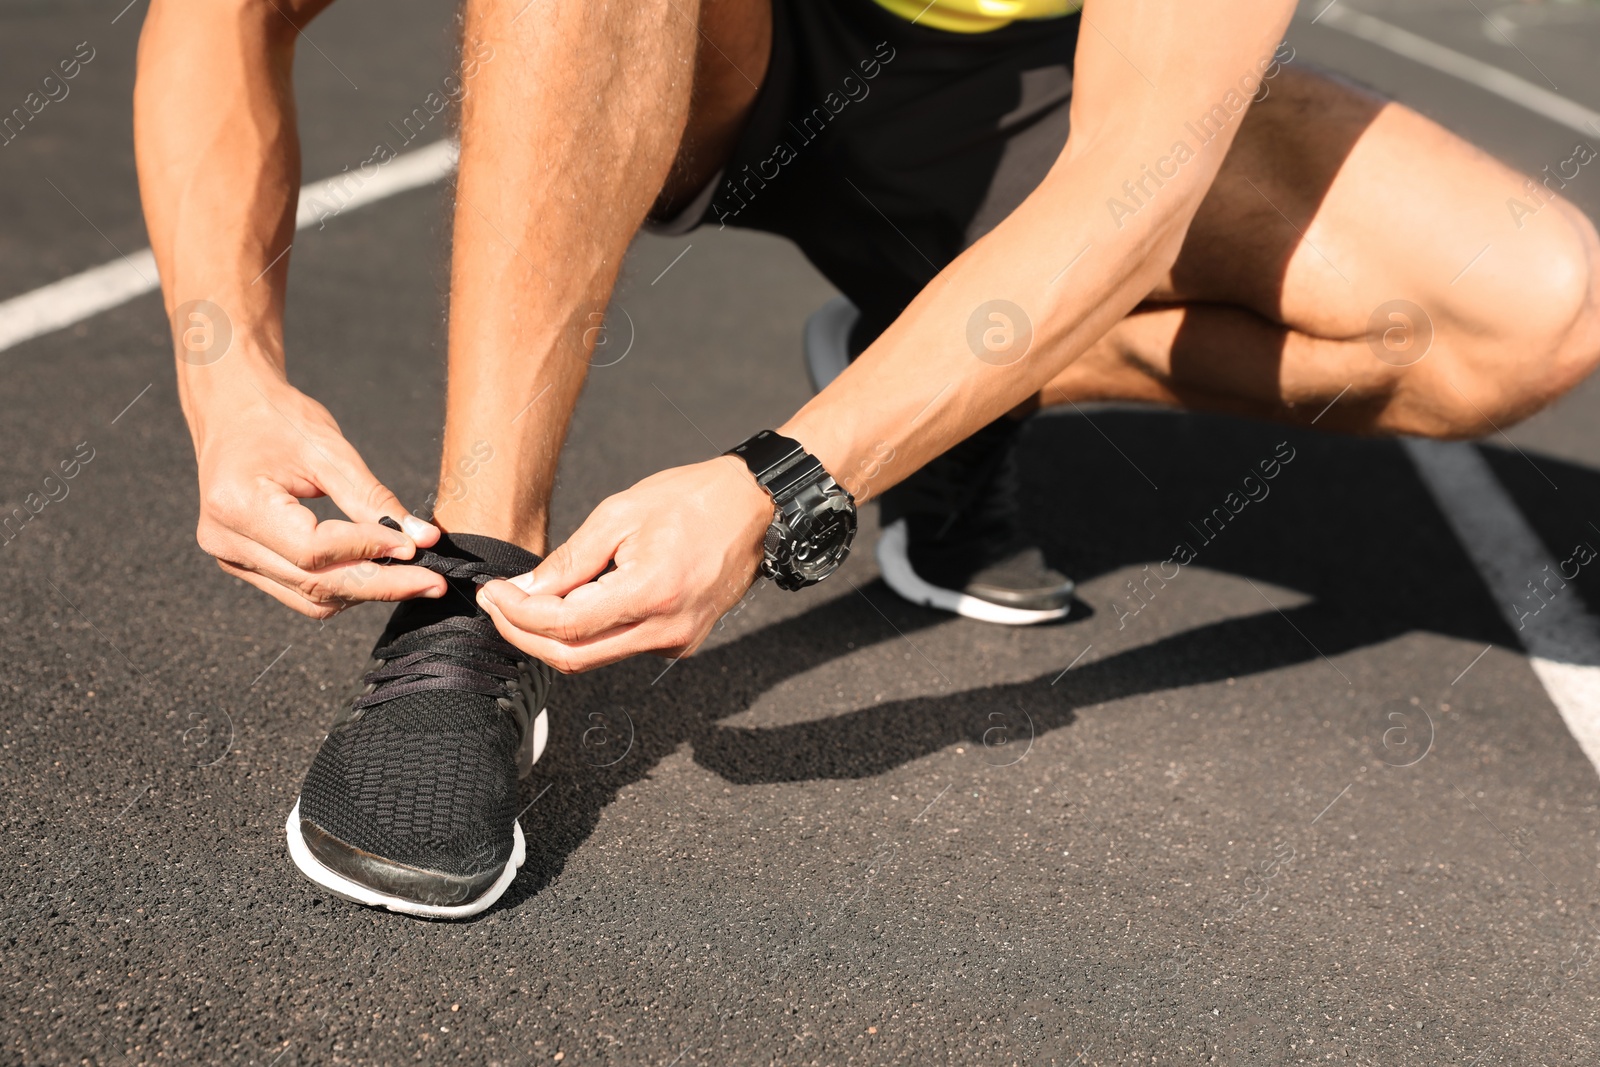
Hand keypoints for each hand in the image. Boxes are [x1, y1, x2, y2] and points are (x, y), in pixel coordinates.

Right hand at [189, 373, 446, 617]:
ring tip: (412, 579)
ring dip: (365, 593)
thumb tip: (423, 538)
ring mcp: (232, 558)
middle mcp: (227, 541)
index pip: (313, 549)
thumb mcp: (329, 450)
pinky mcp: (245, 565)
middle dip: (380, 586)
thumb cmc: (278, 419)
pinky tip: (378, 574)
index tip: (415, 547)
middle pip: (314, 583)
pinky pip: (300, 591)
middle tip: (433, 583)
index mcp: (238, 505)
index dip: (368, 550)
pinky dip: (343, 587)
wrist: (232, 410)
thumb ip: (374, 499)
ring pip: (310, 598)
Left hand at [475, 457, 771, 671]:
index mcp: (652, 592)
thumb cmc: (694, 500)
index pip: (565, 624)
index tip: (493, 594)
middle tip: (498, 604)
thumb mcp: (620, 513)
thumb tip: (526, 592)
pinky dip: (589, 631)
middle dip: (525, 635)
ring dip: (554, 634)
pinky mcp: (681, 643)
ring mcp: (677, 642)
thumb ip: (571, 560)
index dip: (518, 615)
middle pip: (574, 658)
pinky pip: (621, 647)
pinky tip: (578, 600)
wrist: (755, 509)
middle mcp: (667, 630)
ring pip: (596, 657)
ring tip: (532, 597)